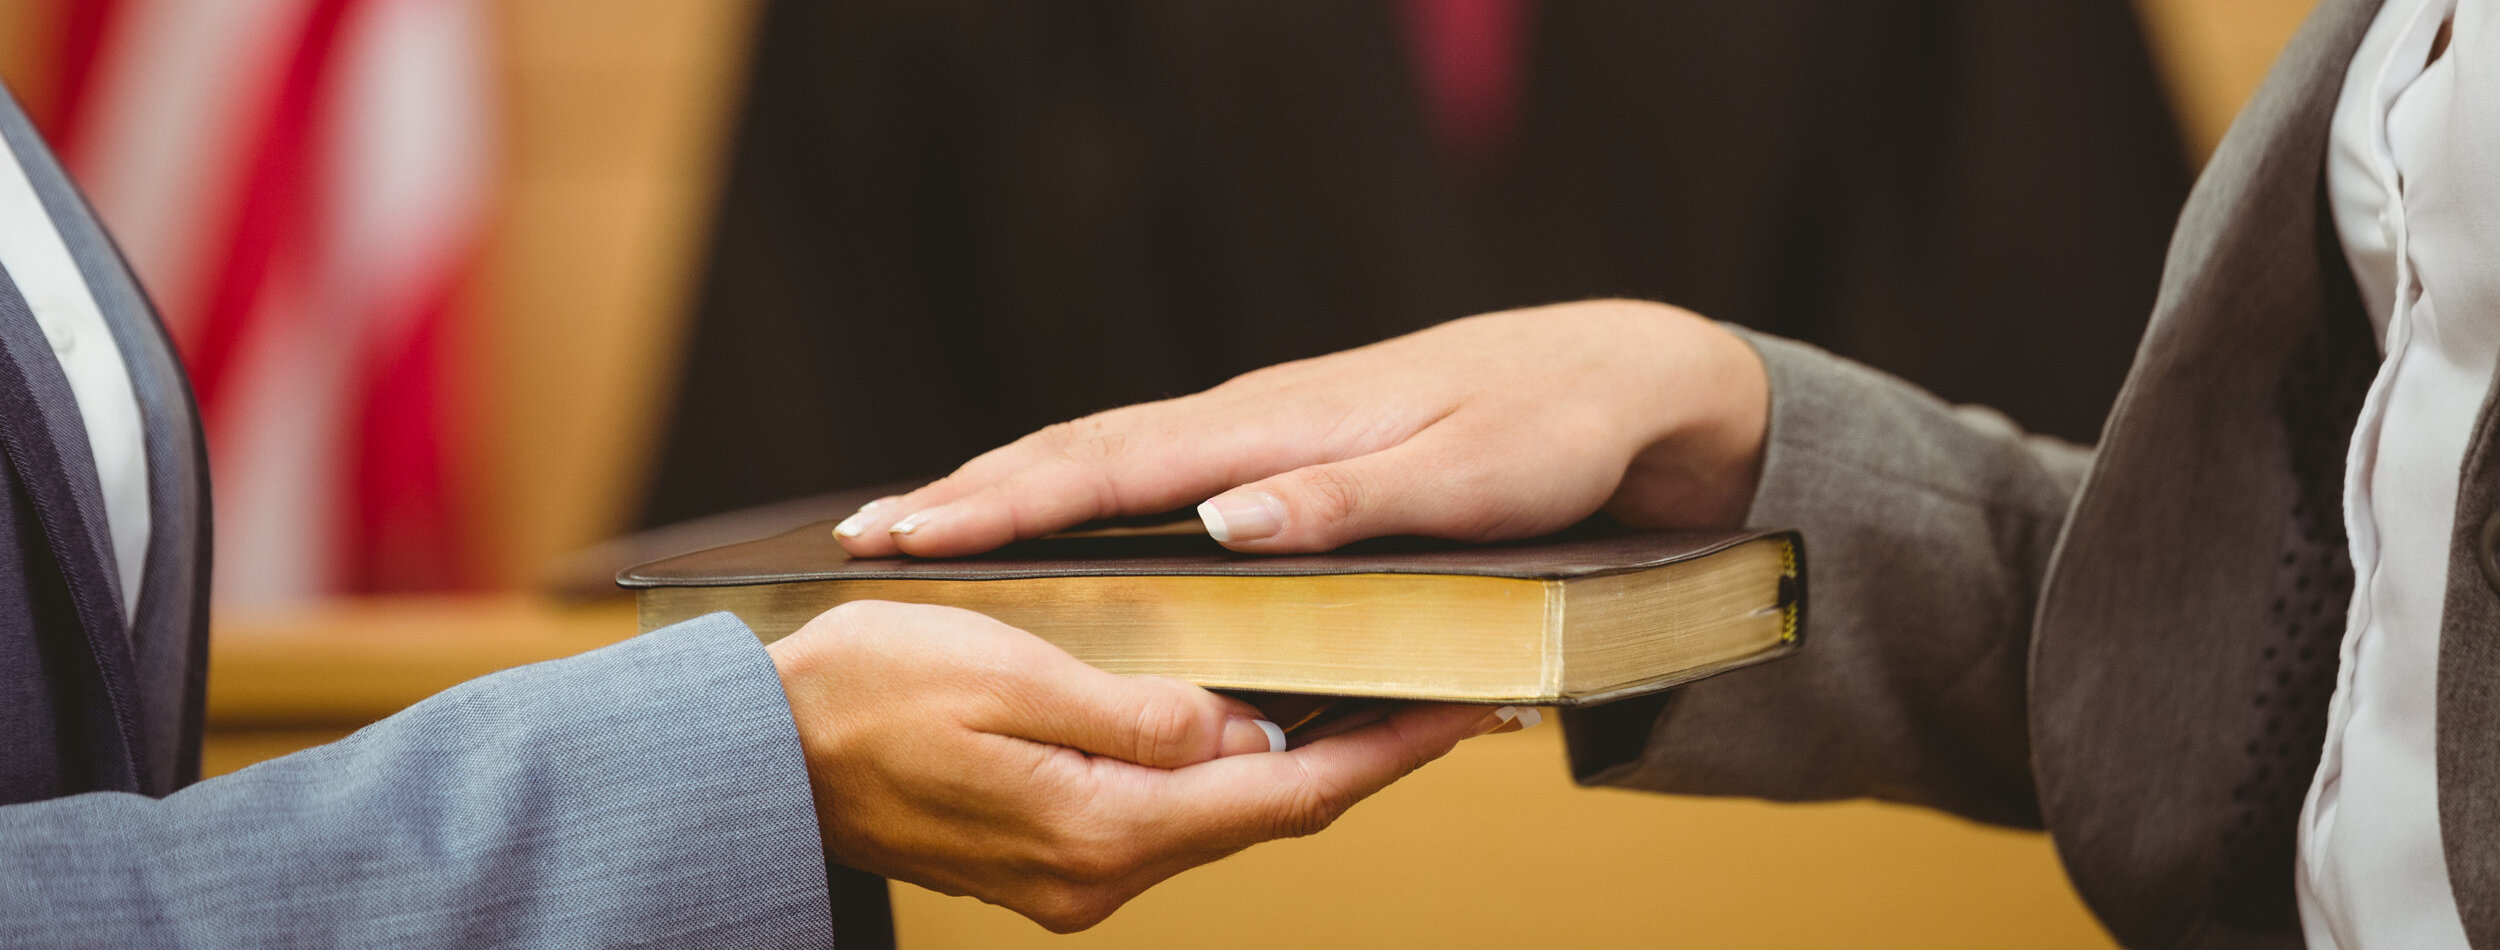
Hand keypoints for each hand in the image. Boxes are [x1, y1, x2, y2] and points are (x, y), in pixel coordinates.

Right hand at [769, 600, 1503, 931]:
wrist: (753, 759)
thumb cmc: (861, 696)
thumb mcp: (1007, 675)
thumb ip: (1138, 711)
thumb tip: (1248, 732)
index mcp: (1104, 829)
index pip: (1288, 794)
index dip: (1388, 751)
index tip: (1467, 710)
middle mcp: (1101, 875)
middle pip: (1270, 812)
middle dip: (1363, 754)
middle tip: (1446, 693)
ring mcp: (1074, 878)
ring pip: (1222, 815)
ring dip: (1297, 762)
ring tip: (1373, 696)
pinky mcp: (1050, 859)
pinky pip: (1167, 814)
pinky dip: (1224, 772)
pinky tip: (1251, 724)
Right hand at [831, 299, 1767, 556]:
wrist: (1616, 377)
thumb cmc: (1548, 434)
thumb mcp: (1466, 481)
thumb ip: (1346, 505)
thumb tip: (1219, 525)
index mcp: (1281, 429)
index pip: (1113, 467)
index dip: (1003, 503)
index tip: (907, 532)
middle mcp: (1254, 423)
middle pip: (1083, 453)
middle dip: (969, 495)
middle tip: (863, 539)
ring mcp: (1263, 431)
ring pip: (1109, 458)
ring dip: (1010, 491)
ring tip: (919, 528)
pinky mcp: (1282, 451)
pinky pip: (1151, 471)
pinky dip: (1079, 492)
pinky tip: (1052, 521)